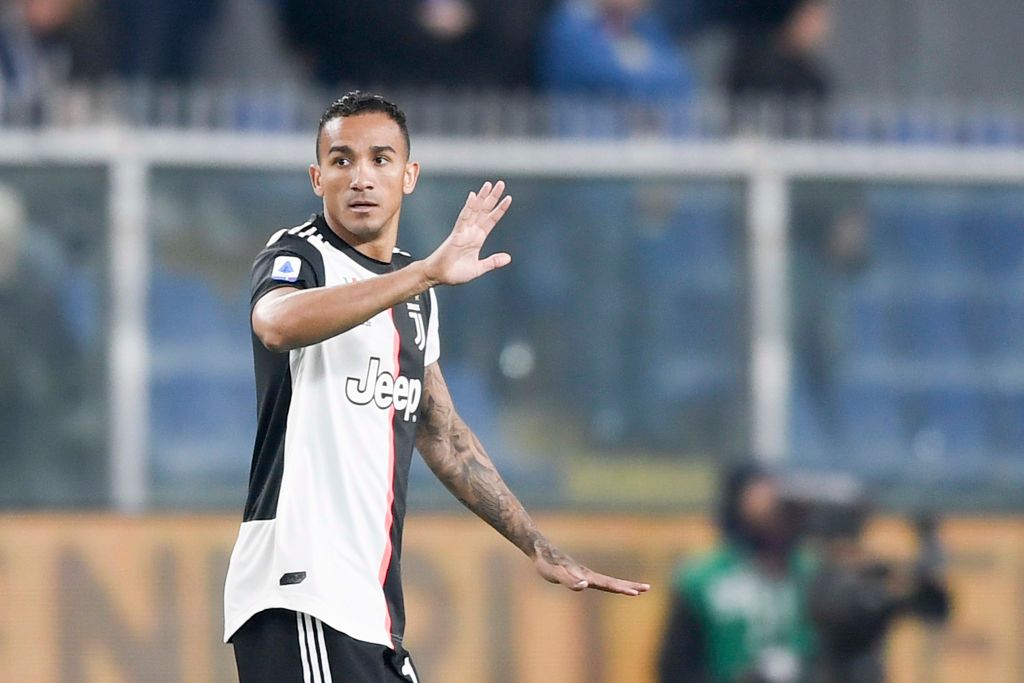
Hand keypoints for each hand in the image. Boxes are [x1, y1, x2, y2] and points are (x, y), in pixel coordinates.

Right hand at [422, 180, 511, 285]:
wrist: (439, 276)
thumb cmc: (455, 272)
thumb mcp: (479, 268)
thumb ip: (493, 262)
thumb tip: (508, 258)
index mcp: (478, 238)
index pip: (491, 220)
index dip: (499, 209)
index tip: (508, 199)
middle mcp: (471, 231)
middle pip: (484, 210)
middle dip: (492, 197)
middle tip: (500, 184)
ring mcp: (464, 231)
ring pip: (475, 210)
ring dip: (482, 198)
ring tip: (489, 185)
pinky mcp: (456, 234)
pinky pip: (464, 218)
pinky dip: (469, 207)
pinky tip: (473, 197)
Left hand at [533, 540, 650, 596]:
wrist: (539, 548)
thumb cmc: (545, 562)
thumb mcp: (554, 574)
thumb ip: (568, 580)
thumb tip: (585, 586)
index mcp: (584, 575)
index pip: (607, 583)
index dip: (621, 588)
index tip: (636, 592)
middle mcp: (587, 574)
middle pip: (612, 582)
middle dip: (630, 586)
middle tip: (648, 588)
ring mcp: (585, 574)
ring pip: (607, 581)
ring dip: (623, 585)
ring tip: (637, 590)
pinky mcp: (580, 575)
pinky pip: (599, 581)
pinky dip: (610, 585)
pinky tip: (612, 587)